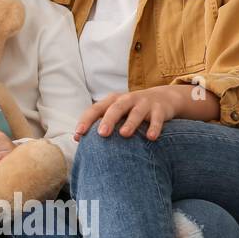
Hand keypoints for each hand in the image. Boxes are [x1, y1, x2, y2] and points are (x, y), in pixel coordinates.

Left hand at [73, 86, 187, 141]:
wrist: (162, 98)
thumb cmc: (130, 110)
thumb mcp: (115, 112)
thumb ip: (98, 123)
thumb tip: (77, 139)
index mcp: (112, 101)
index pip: (95, 109)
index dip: (86, 121)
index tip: (79, 134)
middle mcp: (126, 100)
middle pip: (115, 108)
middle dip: (108, 120)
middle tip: (101, 134)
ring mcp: (144, 103)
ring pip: (136, 112)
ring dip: (130, 123)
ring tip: (124, 134)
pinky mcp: (159, 109)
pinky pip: (157, 118)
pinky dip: (154, 127)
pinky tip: (151, 137)